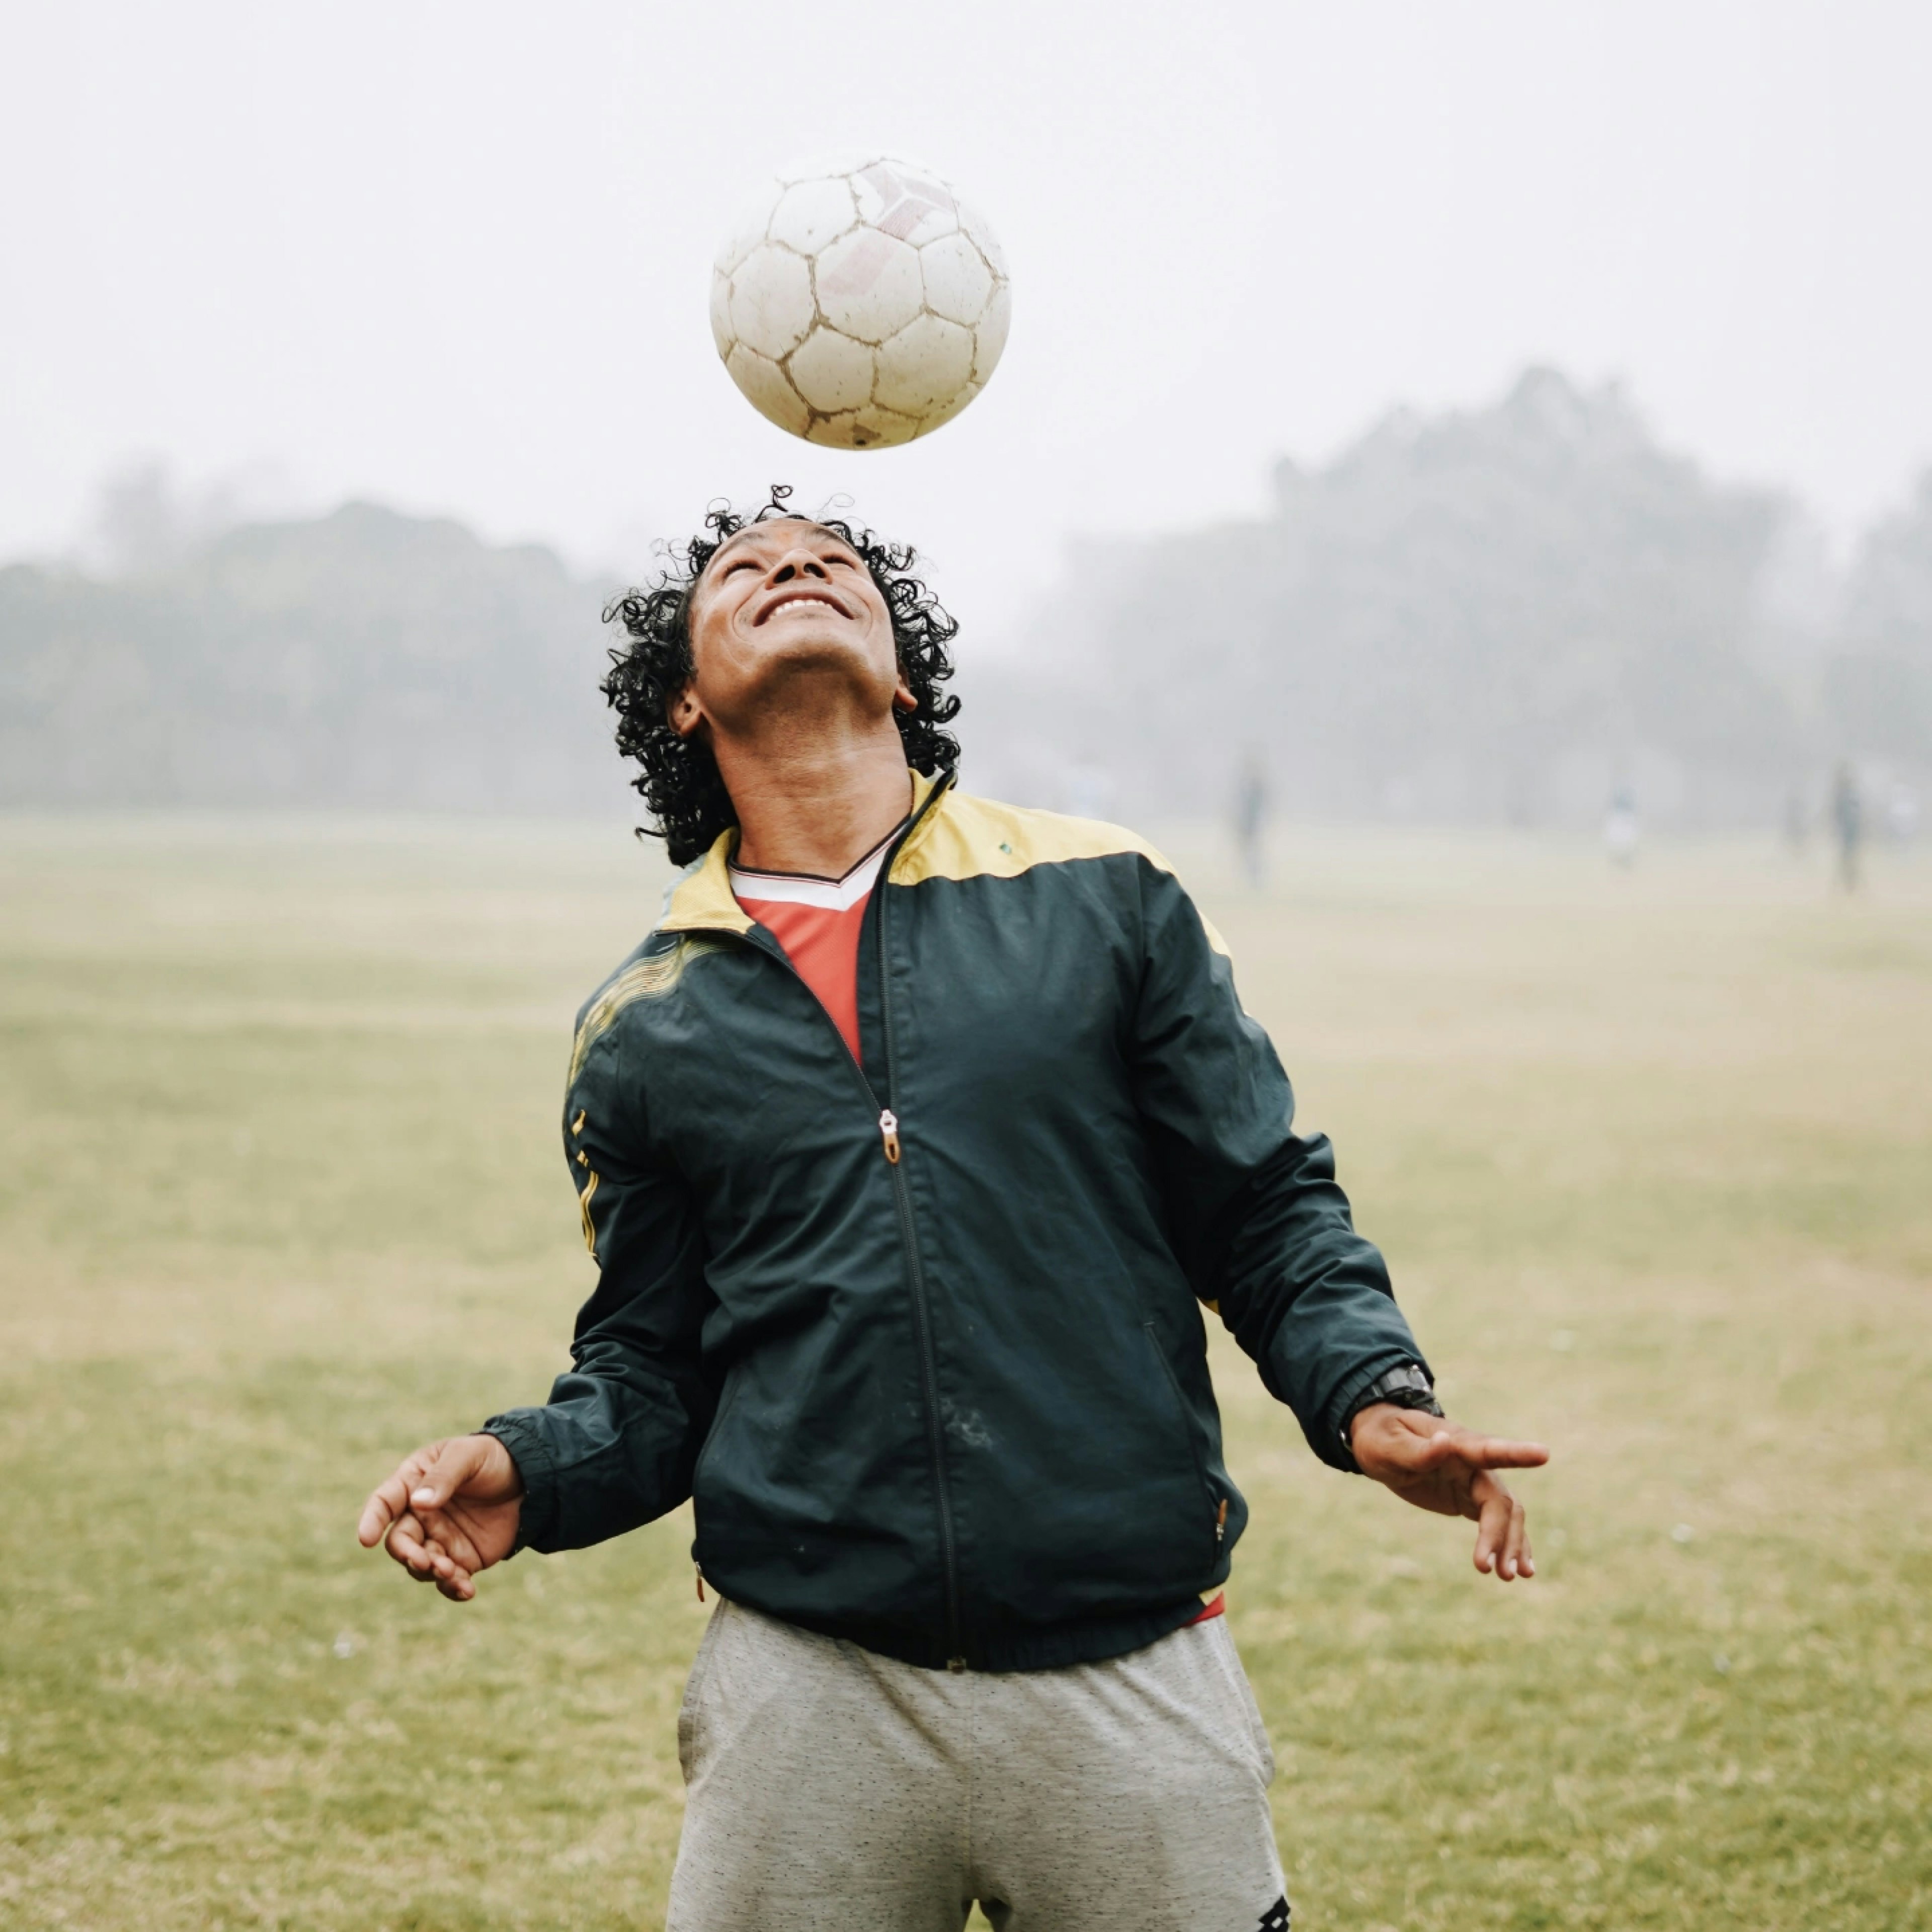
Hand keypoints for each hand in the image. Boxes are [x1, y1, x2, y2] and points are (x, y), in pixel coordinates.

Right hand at [356, 1433, 524, 1601]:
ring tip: (452, 1572)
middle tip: (424, 1560)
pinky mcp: (461, 1558)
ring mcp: (439, 1539)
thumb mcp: (468, 1455)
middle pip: (400, 1541)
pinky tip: (467, 1590)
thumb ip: (444, 1477)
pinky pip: (448, 1580)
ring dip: (431, 1571)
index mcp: (413, 1483)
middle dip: (408, 1554)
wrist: (530, 1478)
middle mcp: (420, 1515)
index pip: (384, 1502)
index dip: (372, 1520)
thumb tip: (419, 1502)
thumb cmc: (491, 1458)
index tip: (367, 1539)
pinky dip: (453, 1588)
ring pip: (421, 1565)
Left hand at [1349, 1404, 1548, 1580]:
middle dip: (1499, 1534)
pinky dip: (1510, 1544)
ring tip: (1508, 1576)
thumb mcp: (1388, 1445)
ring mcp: (1474, 1481)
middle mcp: (1472, 1462)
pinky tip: (1519, 1570)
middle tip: (1491, 1570)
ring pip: (1506, 1513)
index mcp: (1455, 1442)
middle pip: (1498, 1499)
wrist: (1380, 1440)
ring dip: (1510, 1544)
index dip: (1516, 1453)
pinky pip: (1499, 1522)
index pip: (1487, 1449)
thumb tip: (1446, 1442)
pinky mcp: (1471, 1498)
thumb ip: (1418, 1450)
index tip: (1544, 1454)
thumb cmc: (1382, 1438)